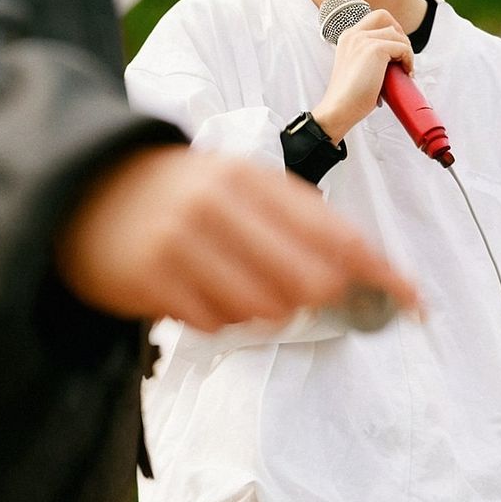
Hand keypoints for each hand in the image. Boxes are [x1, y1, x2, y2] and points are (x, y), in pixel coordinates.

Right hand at [55, 146, 419, 332]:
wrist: (83, 186)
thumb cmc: (178, 191)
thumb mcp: (236, 182)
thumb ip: (293, 220)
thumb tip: (356, 273)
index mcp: (251, 178)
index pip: (336, 232)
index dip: (382, 272)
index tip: (416, 303)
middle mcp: (221, 206)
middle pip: (308, 281)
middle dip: (316, 299)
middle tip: (298, 295)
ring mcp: (183, 243)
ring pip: (265, 309)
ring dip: (264, 310)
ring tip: (233, 283)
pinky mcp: (151, 279)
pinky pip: (216, 323)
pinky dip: (219, 317)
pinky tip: (196, 290)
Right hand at [312, 8, 413, 144]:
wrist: (339, 109)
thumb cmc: (350, 97)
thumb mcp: (359, 68)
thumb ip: (372, 57)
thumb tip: (397, 57)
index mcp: (348, 37)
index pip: (373, 18)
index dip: (389, 31)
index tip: (394, 53)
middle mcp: (353, 34)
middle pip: (384, 16)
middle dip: (398, 33)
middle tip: (402, 56)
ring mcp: (363, 40)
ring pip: (396, 34)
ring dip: (406, 50)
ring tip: (404, 70)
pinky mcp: (375, 49)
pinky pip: (403, 47)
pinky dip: (409, 60)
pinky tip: (406, 73)